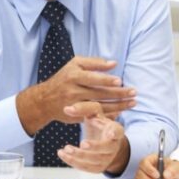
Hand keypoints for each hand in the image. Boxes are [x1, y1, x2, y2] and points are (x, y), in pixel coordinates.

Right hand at [16, 56, 135, 134]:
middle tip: (133, 93)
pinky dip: (110, 114)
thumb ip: (94, 63)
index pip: (92, 78)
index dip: (106, 80)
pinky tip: (121, 111)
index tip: (120, 81)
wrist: (45, 100)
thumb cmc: (63, 79)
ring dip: (119, 106)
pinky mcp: (78, 116)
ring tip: (133, 103)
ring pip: (100, 106)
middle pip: (99, 93)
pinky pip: (96, 115)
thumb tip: (113, 63)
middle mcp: (74, 91)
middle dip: (118, 94)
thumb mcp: (74, 65)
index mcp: (73, 76)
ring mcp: (76, 105)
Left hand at [56, 102, 128, 173]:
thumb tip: (67, 108)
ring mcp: (107, 158)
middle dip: (95, 147)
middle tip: (82, 143)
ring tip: (66, 149)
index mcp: (115, 130)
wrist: (102, 140)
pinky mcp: (98, 167)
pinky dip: (73, 162)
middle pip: (107, 148)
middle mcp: (113, 145)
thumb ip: (83, 108)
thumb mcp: (93, 113)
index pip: (118, 131)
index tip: (110, 134)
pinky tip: (63, 154)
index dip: (115, 133)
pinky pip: (86, 168)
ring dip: (79, 155)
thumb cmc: (98, 123)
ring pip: (95, 160)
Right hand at [133, 154, 178, 178]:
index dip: (149, 170)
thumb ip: (172, 170)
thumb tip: (166, 175)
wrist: (173, 178)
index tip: (158, 176)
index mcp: (150, 160)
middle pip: (139, 175)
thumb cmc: (172, 170)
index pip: (144, 163)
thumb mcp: (176, 168)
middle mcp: (143, 169)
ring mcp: (140, 178)